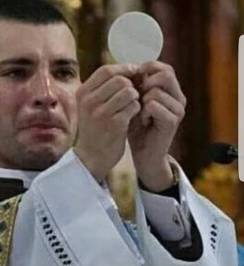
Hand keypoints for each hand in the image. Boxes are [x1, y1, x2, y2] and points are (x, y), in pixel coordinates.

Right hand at [74, 64, 140, 181]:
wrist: (91, 158)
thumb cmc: (94, 129)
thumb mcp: (90, 106)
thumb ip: (103, 88)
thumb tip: (129, 69)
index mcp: (82, 94)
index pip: (106, 70)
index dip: (123, 69)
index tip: (133, 75)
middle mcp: (89, 102)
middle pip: (120, 79)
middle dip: (131, 85)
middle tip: (135, 95)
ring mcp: (101, 113)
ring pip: (129, 92)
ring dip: (135, 98)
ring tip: (132, 107)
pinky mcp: (114, 125)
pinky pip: (134, 106)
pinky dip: (137, 109)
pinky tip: (134, 117)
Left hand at [128, 61, 185, 190]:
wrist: (143, 154)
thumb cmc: (137, 128)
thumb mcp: (134, 103)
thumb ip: (136, 86)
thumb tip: (129, 67)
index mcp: (171, 91)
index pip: (164, 67)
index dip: (146, 69)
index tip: (131, 80)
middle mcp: (178, 97)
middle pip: (165, 74)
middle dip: (145, 83)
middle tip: (136, 98)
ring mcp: (178, 109)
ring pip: (156, 91)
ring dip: (141, 101)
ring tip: (139, 114)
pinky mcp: (173, 121)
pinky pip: (154, 105)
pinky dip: (143, 112)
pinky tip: (142, 122)